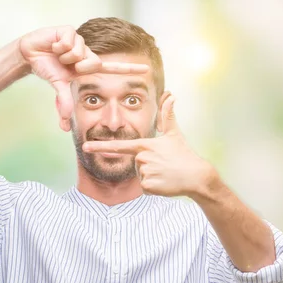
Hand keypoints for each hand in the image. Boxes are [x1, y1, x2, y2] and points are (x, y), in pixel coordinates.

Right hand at [19, 26, 148, 119]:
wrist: (31, 54)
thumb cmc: (48, 68)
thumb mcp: (59, 87)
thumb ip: (65, 103)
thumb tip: (65, 125)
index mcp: (89, 66)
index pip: (113, 68)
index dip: (130, 69)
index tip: (146, 69)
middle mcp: (88, 53)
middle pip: (95, 62)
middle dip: (78, 66)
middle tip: (66, 64)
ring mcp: (80, 41)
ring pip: (80, 52)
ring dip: (65, 56)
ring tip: (58, 54)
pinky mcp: (69, 30)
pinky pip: (69, 41)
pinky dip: (59, 46)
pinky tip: (54, 45)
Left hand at [82, 96, 216, 197]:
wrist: (196, 175)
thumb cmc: (184, 154)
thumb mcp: (174, 134)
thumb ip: (168, 115)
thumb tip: (171, 95)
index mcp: (145, 145)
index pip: (119, 146)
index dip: (101, 146)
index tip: (85, 146)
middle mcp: (142, 157)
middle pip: (135, 164)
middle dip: (148, 167)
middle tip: (164, 165)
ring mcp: (145, 171)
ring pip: (141, 176)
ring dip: (152, 177)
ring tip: (166, 173)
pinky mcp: (149, 186)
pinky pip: (145, 187)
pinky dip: (155, 187)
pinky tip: (165, 182)